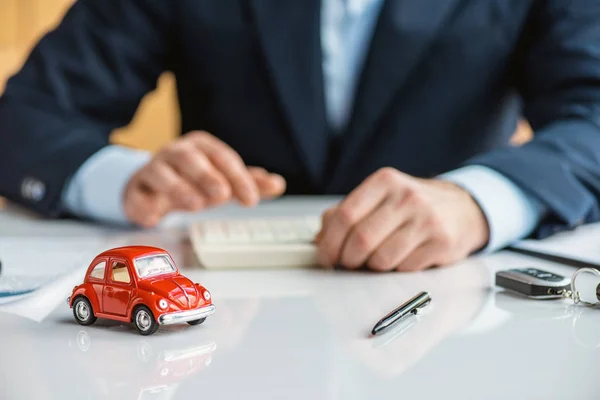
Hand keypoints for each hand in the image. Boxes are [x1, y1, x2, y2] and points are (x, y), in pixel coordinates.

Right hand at [124, 131, 285, 226]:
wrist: (151, 186)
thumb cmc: (193, 179)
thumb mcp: (223, 179)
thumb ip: (249, 181)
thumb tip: (278, 184)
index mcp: (201, 146)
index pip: (222, 157)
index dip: (238, 177)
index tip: (252, 200)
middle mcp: (175, 153)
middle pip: (190, 158)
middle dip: (207, 176)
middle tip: (222, 196)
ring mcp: (153, 170)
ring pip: (161, 173)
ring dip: (178, 188)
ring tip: (196, 205)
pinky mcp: (135, 190)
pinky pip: (137, 196)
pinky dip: (144, 206)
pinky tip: (154, 218)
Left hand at [314, 168, 489, 270]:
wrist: (462, 208)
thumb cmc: (412, 206)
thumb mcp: (380, 197)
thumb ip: (347, 213)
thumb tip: (320, 239)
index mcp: (384, 182)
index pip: (345, 216)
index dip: (329, 243)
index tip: (324, 257)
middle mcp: (406, 196)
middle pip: (361, 240)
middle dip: (347, 260)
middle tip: (347, 264)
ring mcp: (426, 219)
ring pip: (381, 259)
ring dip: (372, 268)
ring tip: (377, 260)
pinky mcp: (442, 242)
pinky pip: (404, 269)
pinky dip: (396, 271)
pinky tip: (402, 259)